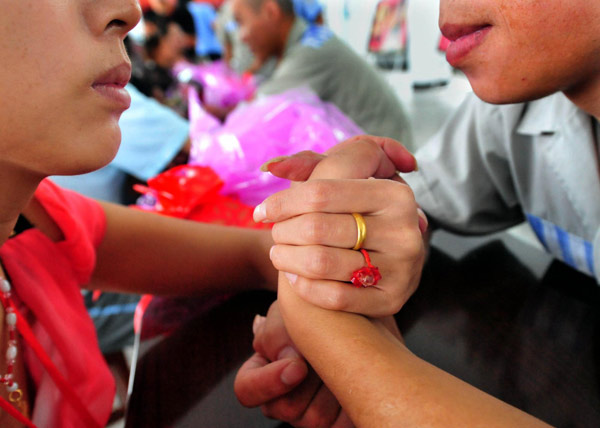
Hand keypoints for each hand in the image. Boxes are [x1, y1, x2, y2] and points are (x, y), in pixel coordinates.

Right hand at [234, 302, 353, 426]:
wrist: (354, 316)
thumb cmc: (313, 311)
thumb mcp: (288, 311)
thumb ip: (276, 332)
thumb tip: (288, 359)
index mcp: (259, 373)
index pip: (246, 390)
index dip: (268, 382)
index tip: (298, 366)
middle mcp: (281, 399)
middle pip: (285, 408)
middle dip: (311, 377)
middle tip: (327, 347)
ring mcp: (309, 415)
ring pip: (316, 417)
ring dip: (334, 380)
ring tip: (342, 353)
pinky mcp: (338, 422)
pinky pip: (342, 422)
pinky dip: (353, 394)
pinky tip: (356, 371)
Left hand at [256, 136, 426, 316]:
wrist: (390, 259)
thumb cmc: (356, 213)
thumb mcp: (346, 181)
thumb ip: (310, 165)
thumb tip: (271, 166)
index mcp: (393, 194)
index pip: (320, 192)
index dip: (282, 202)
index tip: (261, 212)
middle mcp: (403, 230)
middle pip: (316, 228)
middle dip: (283, 231)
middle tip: (276, 234)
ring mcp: (401, 268)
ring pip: (321, 262)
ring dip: (286, 258)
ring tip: (279, 253)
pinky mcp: (392, 299)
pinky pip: (334, 296)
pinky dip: (304, 286)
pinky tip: (295, 277)